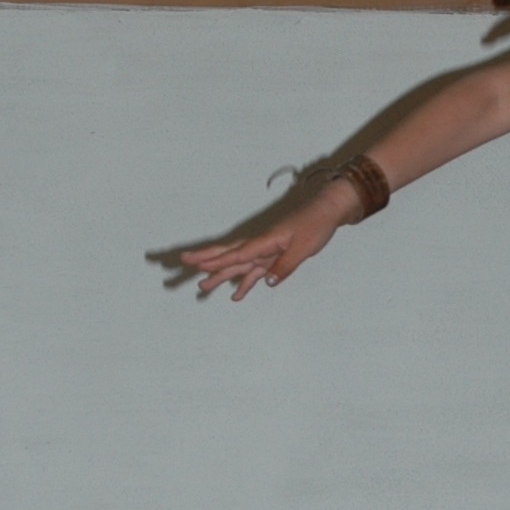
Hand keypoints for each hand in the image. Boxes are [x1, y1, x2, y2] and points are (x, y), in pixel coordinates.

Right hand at [172, 182, 354, 300]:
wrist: (327, 213)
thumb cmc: (315, 226)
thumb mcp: (303, 248)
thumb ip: (284, 266)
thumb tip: (266, 283)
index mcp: (265, 241)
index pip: (236, 254)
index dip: (215, 260)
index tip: (195, 263)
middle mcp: (260, 245)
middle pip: (228, 255)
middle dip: (206, 260)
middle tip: (183, 262)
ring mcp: (265, 251)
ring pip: (237, 264)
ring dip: (220, 275)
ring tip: (202, 287)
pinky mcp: (273, 256)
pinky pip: (253, 271)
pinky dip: (245, 283)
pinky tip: (236, 296)